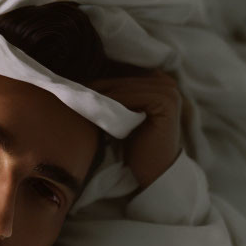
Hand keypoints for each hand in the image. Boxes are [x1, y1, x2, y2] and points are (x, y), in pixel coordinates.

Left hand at [90, 70, 183, 189]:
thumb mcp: (124, 114)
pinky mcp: (166, 102)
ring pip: (128, 87)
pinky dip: (116, 101)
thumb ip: (115, 95)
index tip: (79, 86)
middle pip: (126, 80)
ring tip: (84, 99)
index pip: (126, 74)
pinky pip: (135, 96)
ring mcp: (170, 92)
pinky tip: (102, 109)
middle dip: (101, 86)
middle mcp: (167, 83)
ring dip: (105, 93)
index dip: (103, 80)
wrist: (153, 171)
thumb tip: (84, 80)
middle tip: (76, 91)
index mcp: (159, 82)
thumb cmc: (136, 144)